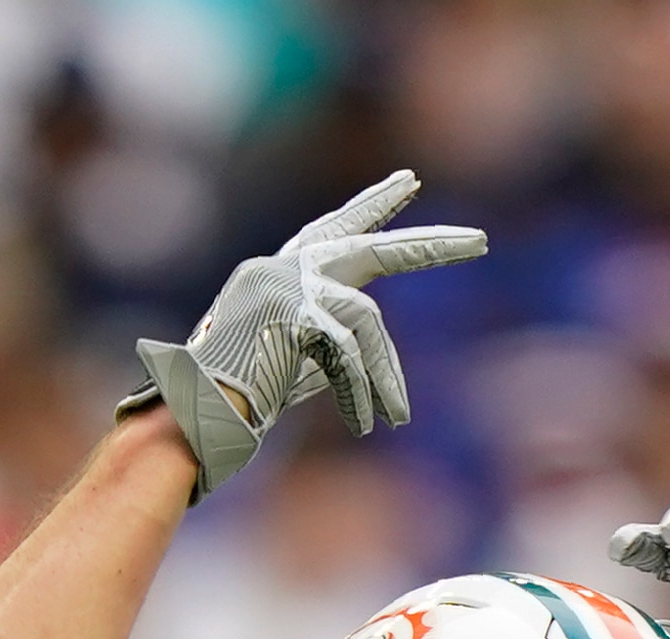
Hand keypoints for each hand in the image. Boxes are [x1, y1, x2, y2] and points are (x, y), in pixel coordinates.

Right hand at [118, 172, 484, 497]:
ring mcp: (283, 287)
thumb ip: (331, 343)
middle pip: (370, 246)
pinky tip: (367, 424)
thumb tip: (375, 353)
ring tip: (398, 418)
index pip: (332, 229)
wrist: (189, 417)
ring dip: (387, 376)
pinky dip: (363, 392)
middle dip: (427, 247)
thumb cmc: (234, 401)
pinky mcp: (290, 314)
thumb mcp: (294, 364)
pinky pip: (349, 355)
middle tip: (480, 241)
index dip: (372, 207)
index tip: (409, 184)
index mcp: (275, 273)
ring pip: (367, 322)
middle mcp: (280, 268)